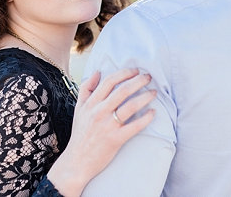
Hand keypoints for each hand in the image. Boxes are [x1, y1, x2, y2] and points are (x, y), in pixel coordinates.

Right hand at [47, 68, 155, 196]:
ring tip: (154, 93)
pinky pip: (134, 126)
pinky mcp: (115, 139)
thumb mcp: (78, 108)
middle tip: (149, 77)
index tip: (135, 70)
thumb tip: (97, 72)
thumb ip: (86, 89)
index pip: (109, 82)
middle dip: (138, 81)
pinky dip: (145, 118)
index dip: (124, 73)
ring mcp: (108, 126)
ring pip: (130, 106)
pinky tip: (153, 113)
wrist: (77, 161)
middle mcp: (99, 112)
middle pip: (122, 91)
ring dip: (145, 97)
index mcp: (91, 103)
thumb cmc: (79, 134)